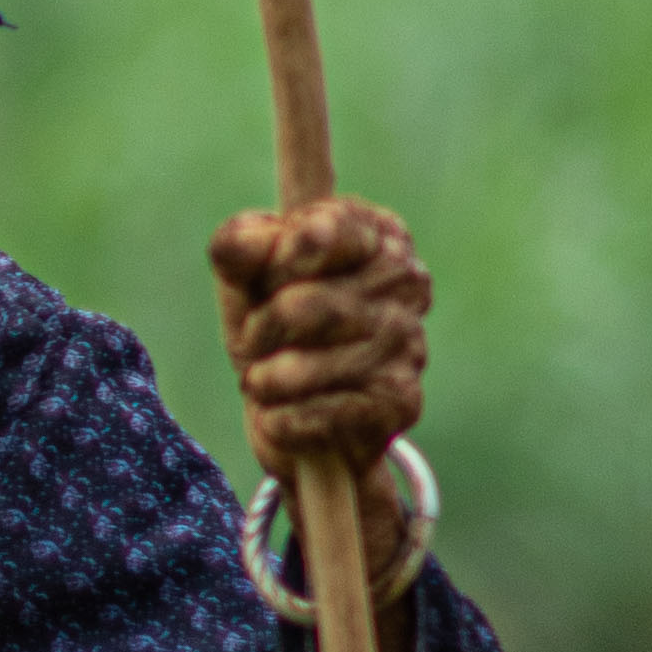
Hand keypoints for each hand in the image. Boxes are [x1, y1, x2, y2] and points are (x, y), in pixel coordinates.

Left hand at [209, 193, 430, 581]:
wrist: (302, 425)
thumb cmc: (270, 336)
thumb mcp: (244, 287)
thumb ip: (240, 249)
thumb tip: (244, 241)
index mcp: (377, 239)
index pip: (344, 226)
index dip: (299, 246)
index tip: (272, 267)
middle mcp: (408, 285)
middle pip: (315, 299)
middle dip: (264, 327)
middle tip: (253, 344)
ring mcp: (411, 348)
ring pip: (319, 359)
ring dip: (273, 377)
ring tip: (264, 384)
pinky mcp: (400, 407)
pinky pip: (331, 411)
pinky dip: (290, 418)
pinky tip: (282, 418)